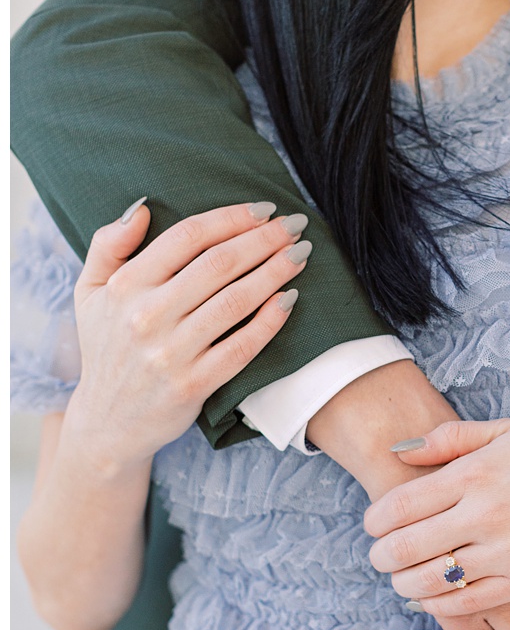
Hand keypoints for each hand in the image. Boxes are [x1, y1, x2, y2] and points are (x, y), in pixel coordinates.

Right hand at [68, 199, 308, 467]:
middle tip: (295, 226)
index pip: (187, 237)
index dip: (232, 218)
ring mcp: (171, 352)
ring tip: (301, 254)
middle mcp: (146, 317)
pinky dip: (271, 320)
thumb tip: (143, 208)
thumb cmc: (107, 346)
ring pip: (236, 301)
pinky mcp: (194, 384)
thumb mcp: (89, 292)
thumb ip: (108, 245)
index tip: (264, 209)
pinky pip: (243, 346)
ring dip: (276, 272)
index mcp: (124, 286)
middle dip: (264, 239)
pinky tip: (291, 298)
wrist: (107, 421)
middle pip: (219, 264)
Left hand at [365, 419, 509, 613]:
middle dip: (381, 557)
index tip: (375, 527)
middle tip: (381, 557)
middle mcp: (488, 512)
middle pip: (404, 547)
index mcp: (477, 471)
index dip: (374, 522)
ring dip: (404, 585)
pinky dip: (438, 605)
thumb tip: (399, 452)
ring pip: (428, 581)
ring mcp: (508, 550)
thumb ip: (451, 438)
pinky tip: (433, 597)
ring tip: (404, 579)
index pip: (398, 505)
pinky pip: (464, 603)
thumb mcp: (508, 432)